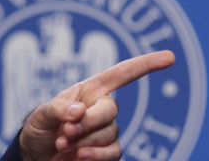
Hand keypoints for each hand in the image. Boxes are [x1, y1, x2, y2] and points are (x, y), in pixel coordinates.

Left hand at [19, 50, 174, 160]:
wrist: (37, 155)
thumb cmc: (39, 128)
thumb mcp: (41, 114)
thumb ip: (59, 109)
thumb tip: (80, 111)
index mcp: (90, 90)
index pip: (121, 74)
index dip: (145, 65)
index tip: (170, 57)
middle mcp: (102, 108)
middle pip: (111, 109)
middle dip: (88, 121)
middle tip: (65, 131)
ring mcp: (107, 130)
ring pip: (109, 133)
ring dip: (84, 140)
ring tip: (62, 143)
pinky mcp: (108, 151)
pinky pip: (113, 152)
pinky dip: (95, 155)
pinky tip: (78, 156)